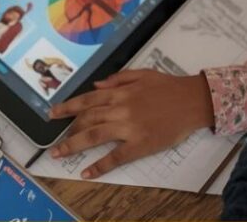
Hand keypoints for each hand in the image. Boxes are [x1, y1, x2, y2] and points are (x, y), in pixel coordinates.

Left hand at [48, 70, 214, 178]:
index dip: (68, 107)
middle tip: (53, 141)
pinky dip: (99, 166)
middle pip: (87, 119)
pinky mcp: (140, 144)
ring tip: (58, 154)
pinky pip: (115, 157)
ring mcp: (129, 127)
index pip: (88, 100)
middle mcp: (121, 108)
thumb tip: (97, 85)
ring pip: (95, 136)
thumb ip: (119, 78)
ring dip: (73, 145)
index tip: (53, 113)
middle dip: (67, 129)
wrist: (193, 101)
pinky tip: (86, 172)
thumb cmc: (169, 87)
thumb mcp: (143, 74)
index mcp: (121, 92)